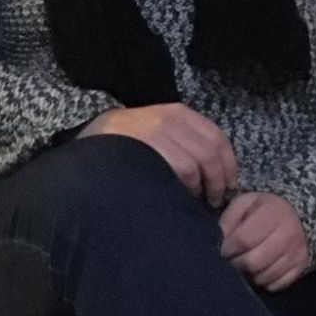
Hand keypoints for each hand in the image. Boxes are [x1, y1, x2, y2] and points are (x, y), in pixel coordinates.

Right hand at [79, 104, 237, 207]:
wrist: (86, 151)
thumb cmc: (120, 147)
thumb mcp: (153, 133)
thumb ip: (179, 141)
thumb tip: (210, 169)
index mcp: (177, 113)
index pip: (215, 136)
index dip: (228, 163)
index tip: (229, 182)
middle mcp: (170, 119)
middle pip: (211, 152)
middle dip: (219, 179)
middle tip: (216, 198)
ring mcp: (159, 134)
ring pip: (199, 164)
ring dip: (205, 187)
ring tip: (200, 201)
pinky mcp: (150, 150)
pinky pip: (183, 172)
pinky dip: (188, 188)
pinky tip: (181, 197)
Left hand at [219, 192, 310, 291]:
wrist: (299, 215)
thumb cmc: (265, 209)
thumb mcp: (246, 203)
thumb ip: (230, 218)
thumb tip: (220, 238)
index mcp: (272, 213)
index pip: (244, 239)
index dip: (228, 248)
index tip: (223, 249)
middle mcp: (287, 234)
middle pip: (253, 262)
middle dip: (236, 264)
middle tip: (232, 260)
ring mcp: (296, 253)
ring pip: (264, 276)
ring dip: (250, 274)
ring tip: (246, 264)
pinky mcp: (301, 267)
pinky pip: (277, 285)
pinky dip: (265, 281)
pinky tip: (260, 270)